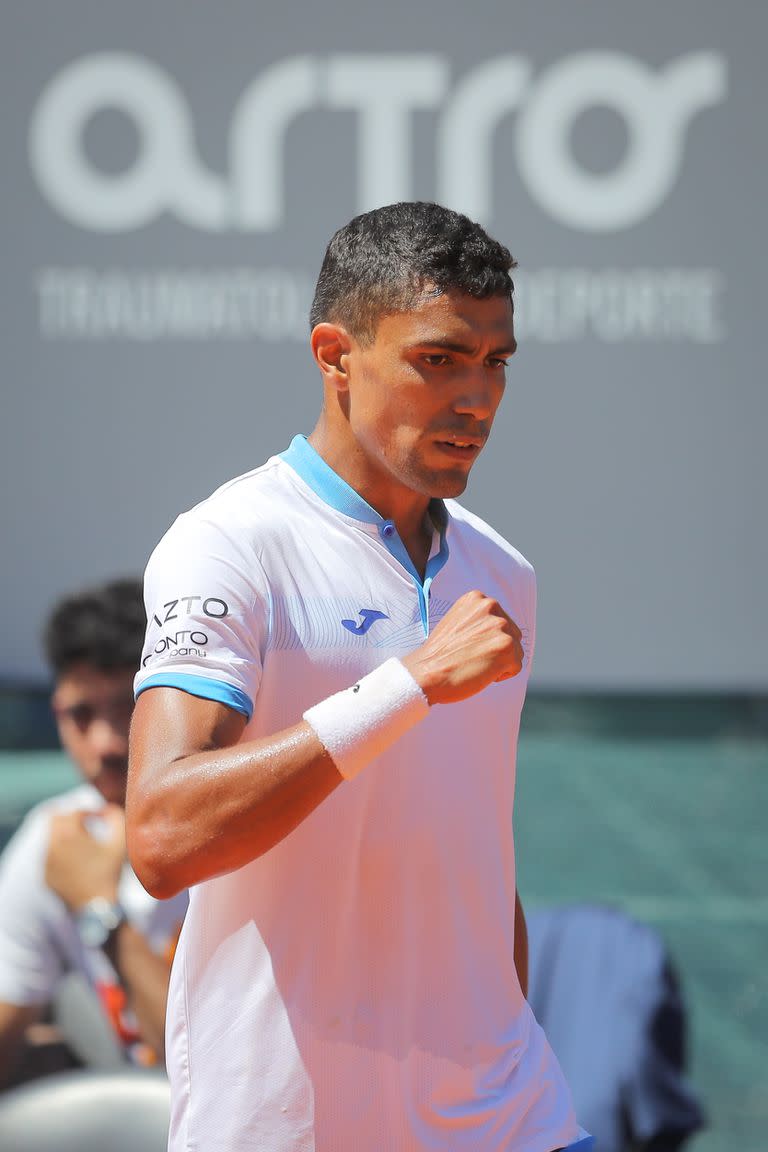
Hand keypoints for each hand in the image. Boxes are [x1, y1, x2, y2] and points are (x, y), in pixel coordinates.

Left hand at [44, 806, 125, 911]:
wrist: (98, 907)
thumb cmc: (110, 872)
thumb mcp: (120, 842)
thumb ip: (115, 817)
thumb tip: (106, 808)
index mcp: (68, 834)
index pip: (75, 812)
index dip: (90, 812)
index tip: (101, 818)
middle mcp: (52, 845)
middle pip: (53, 818)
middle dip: (70, 817)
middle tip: (85, 824)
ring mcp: (46, 862)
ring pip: (49, 837)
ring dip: (64, 834)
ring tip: (82, 842)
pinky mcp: (45, 875)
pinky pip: (48, 855)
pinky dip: (60, 852)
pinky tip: (76, 860)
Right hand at [401, 589, 523, 704]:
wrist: (426, 672)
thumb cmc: (439, 654)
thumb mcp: (458, 623)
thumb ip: (479, 620)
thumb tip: (500, 628)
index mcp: (478, 598)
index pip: (500, 621)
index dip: (486, 640)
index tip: (467, 646)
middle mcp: (491, 606)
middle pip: (513, 634)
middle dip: (496, 650)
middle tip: (471, 657)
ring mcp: (501, 626)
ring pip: (516, 651)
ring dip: (499, 663)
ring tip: (474, 664)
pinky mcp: (507, 647)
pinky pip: (516, 667)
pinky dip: (501, 676)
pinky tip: (480, 672)